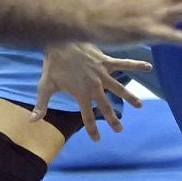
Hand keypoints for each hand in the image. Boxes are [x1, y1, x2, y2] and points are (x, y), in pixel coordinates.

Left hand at [33, 41, 151, 140]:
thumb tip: (32, 121)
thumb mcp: (45, 85)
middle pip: (106, 106)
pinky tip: (149, 65)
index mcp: (80, 94)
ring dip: (129, 97)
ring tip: (140, 106)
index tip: (97, 139)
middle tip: (120, 130)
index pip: (87, 116)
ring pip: (119, 88)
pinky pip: (123, 63)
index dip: (92, 129)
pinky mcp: (105, 61)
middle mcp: (94, 86)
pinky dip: (136, 64)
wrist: (58, 40)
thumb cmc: (52, 64)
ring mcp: (101, 74)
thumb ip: (41, 105)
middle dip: (113, 119)